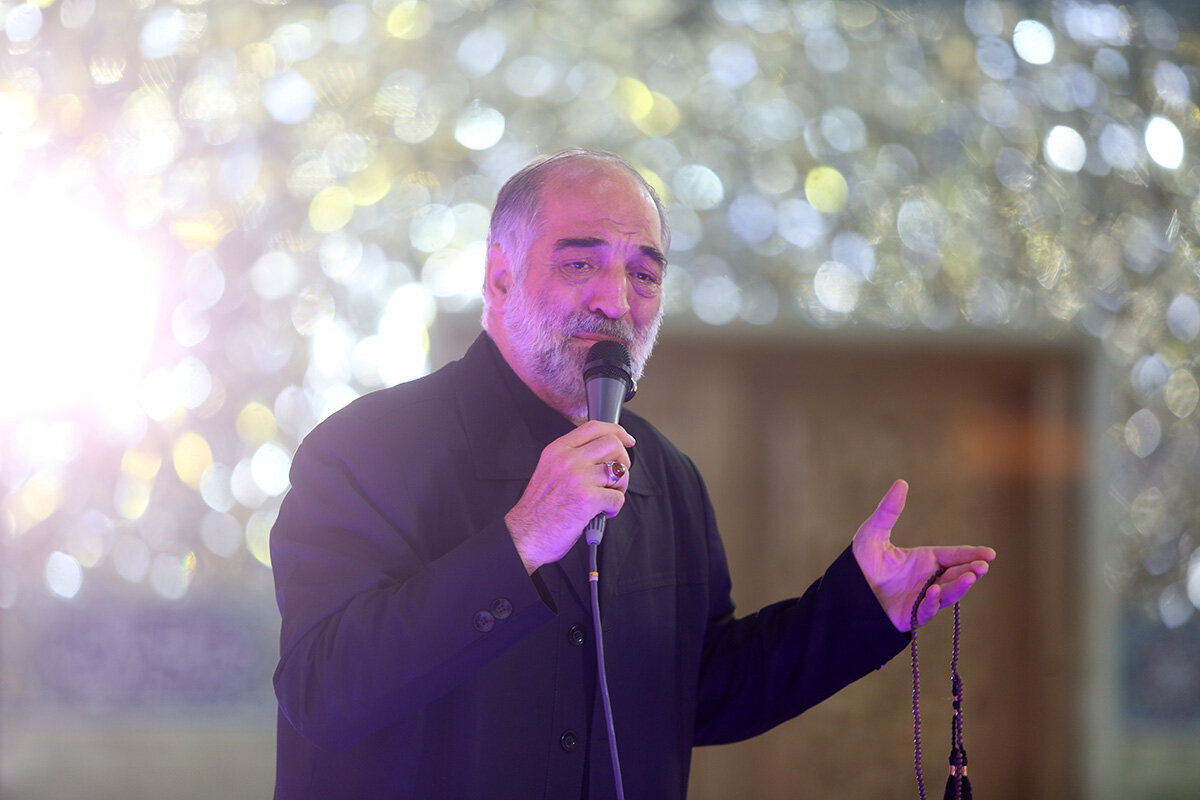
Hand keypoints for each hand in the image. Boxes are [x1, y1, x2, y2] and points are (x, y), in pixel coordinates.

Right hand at [505, 421, 634, 574]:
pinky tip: (601, 513)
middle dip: (622, 461)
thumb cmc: (538, 510)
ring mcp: (578, 478)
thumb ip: (571, 459)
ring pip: (619, 472)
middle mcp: (567, 460)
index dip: (617, 431)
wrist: (524, 535)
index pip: (594, 427)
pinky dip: (614, 508)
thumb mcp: (548, 471)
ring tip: (606, 499)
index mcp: (557, 450)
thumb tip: (603, 455)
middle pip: (612, 445)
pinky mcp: (587, 499)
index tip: (627, 440)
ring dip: (619, 488)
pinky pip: (618, 497)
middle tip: (615, 478)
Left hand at [851, 480, 995, 631]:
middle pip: (956, 574)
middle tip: (982, 566)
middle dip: (971, 571)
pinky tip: (934, 592)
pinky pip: (926, 610)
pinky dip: (932, 602)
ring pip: (947, 593)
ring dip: (959, 586)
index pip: (953, 556)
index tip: (990, 553)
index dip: (971, 554)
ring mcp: (921, 598)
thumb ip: (888, 510)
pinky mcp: (911, 615)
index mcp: (924, 560)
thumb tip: (901, 482)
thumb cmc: (861, 562)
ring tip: (969, 577)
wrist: (845, 591)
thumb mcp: (873, 532)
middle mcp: (928, 579)